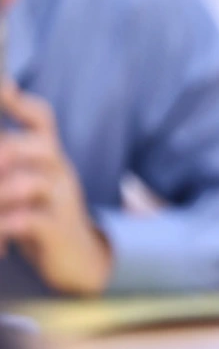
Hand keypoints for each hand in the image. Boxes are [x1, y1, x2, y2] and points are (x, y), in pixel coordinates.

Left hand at [0, 85, 111, 293]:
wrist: (80, 262)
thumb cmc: (40, 216)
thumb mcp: (27, 182)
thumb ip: (10, 160)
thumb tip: (0, 152)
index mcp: (49, 156)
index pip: (40, 118)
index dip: (16, 101)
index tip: (3, 86)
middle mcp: (59, 172)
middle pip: (32, 147)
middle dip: (4, 154)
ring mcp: (61, 200)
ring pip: (26, 185)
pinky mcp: (57, 230)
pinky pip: (28, 221)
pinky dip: (4, 227)